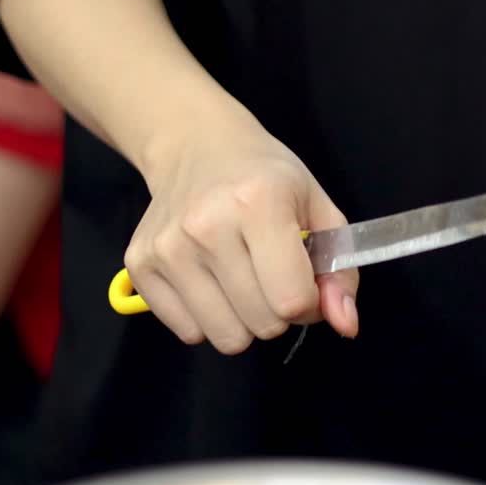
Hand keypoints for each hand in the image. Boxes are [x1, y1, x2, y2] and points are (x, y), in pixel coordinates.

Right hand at [125, 119, 358, 353]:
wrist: (196, 147)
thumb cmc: (267, 177)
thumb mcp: (318, 208)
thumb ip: (340, 270)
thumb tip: (346, 325)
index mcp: (259, 204)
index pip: (291, 299)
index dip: (310, 303)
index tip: (306, 281)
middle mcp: (207, 226)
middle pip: (261, 323)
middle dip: (279, 312)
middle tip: (274, 276)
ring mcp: (167, 247)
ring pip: (225, 337)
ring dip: (244, 321)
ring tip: (244, 279)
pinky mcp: (139, 265)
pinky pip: (188, 332)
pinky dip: (208, 319)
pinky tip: (212, 280)